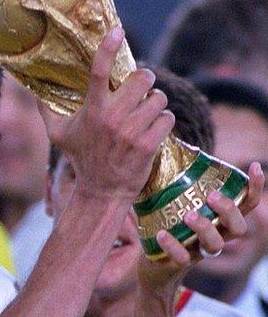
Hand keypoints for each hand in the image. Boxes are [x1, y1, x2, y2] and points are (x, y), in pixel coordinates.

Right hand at [38, 27, 173, 201]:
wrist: (102, 191)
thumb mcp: (57, 134)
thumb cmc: (80, 158)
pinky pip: (167, 118)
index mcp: (91, 110)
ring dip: (155, 103)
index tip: (117, 32)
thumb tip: (33, 87)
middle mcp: (111, 118)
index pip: (98, 71)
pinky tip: (152, 129)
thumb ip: (45, 108)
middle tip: (138, 89)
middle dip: (143, 80)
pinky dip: (163, 121)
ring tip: (144, 113)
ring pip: (159, 98)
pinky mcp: (149, 145)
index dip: (108, 48)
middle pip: (142, 78)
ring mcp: (132, 132)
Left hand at [137, 162, 264, 290]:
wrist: (152, 265)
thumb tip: (164, 143)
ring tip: (188, 215)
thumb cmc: (167, 225)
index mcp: (219, 219)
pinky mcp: (178, 264)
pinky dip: (174, 246)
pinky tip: (162, 234)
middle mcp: (215, 236)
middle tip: (212, 196)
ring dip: (205, 228)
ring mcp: (198, 251)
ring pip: (215, 244)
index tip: (254, 166)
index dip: (255, 187)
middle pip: (238, 227)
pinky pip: (182, 258)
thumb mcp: (173, 202)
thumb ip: (174, 179)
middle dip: (229, 210)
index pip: (246, 204)